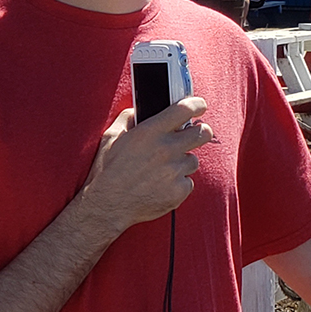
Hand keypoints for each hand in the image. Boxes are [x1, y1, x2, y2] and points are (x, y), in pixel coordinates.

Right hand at [75, 97, 213, 233]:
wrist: (107, 206)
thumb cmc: (107, 171)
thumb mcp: (111, 137)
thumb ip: (127, 119)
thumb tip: (137, 111)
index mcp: (151, 132)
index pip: (185, 109)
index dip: (197, 105)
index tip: (199, 106)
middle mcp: (167, 149)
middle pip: (203, 133)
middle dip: (202, 131)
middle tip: (194, 135)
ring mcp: (175, 171)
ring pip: (193, 160)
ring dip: (182, 163)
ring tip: (162, 170)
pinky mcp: (180, 191)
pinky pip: (187, 182)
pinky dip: (178, 184)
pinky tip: (160, 186)